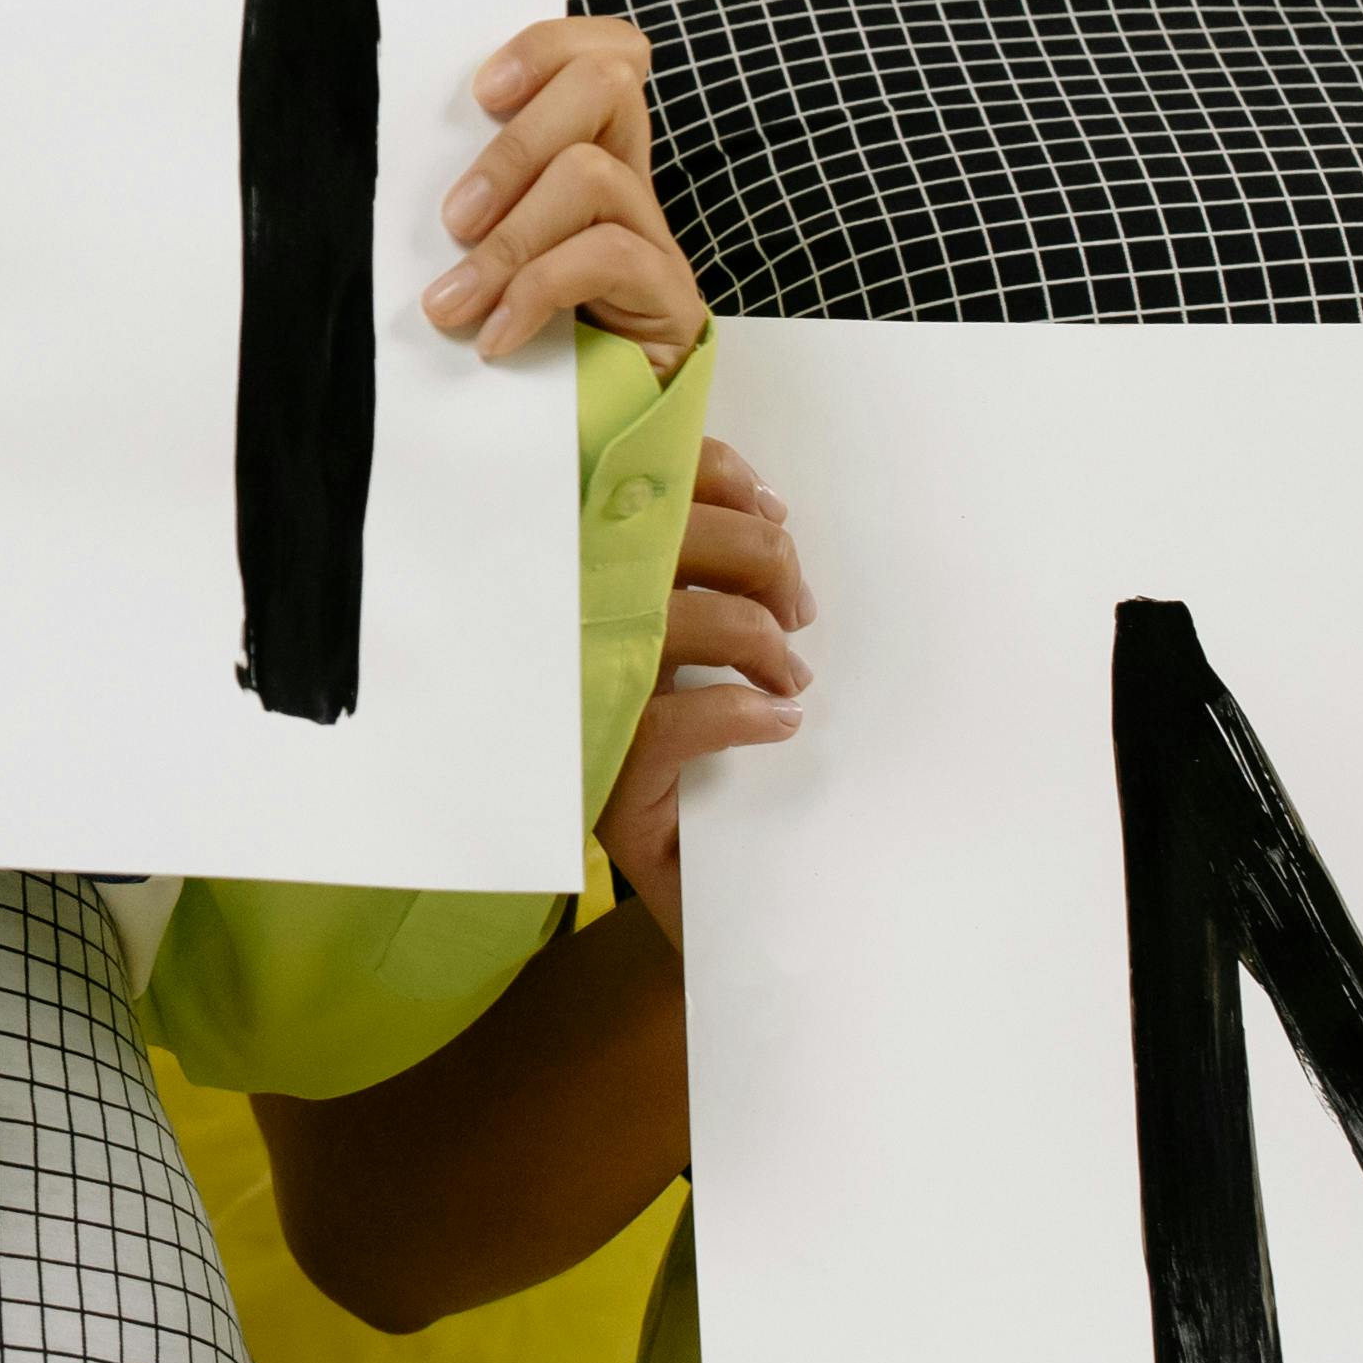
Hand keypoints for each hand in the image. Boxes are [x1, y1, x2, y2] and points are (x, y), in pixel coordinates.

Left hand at [423, 14, 704, 371]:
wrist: (585, 446)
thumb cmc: (518, 346)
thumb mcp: (481, 257)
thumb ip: (469, 207)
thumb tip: (388, 170)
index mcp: (585, 155)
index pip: (602, 54)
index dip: (547, 47)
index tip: (480, 93)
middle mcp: (630, 183)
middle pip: (606, 85)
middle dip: (516, 143)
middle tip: (453, 220)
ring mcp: (656, 239)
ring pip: (592, 174)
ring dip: (510, 238)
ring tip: (454, 302)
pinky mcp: (672, 299)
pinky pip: (608, 256)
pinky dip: (537, 291)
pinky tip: (499, 337)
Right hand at [603, 438, 806, 914]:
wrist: (688, 886)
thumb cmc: (687, 751)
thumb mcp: (684, 645)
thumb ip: (701, 572)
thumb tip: (766, 514)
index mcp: (579, 575)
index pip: (637, 480)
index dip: (718, 476)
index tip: (774, 511)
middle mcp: (565, 624)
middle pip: (667, 537)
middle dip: (759, 557)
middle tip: (797, 607)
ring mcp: (580, 702)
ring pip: (675, 621)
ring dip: (761, 639)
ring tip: (792, 674)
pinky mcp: (606, 779)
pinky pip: (675, 721)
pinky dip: (743, 712)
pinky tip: (777, 722)